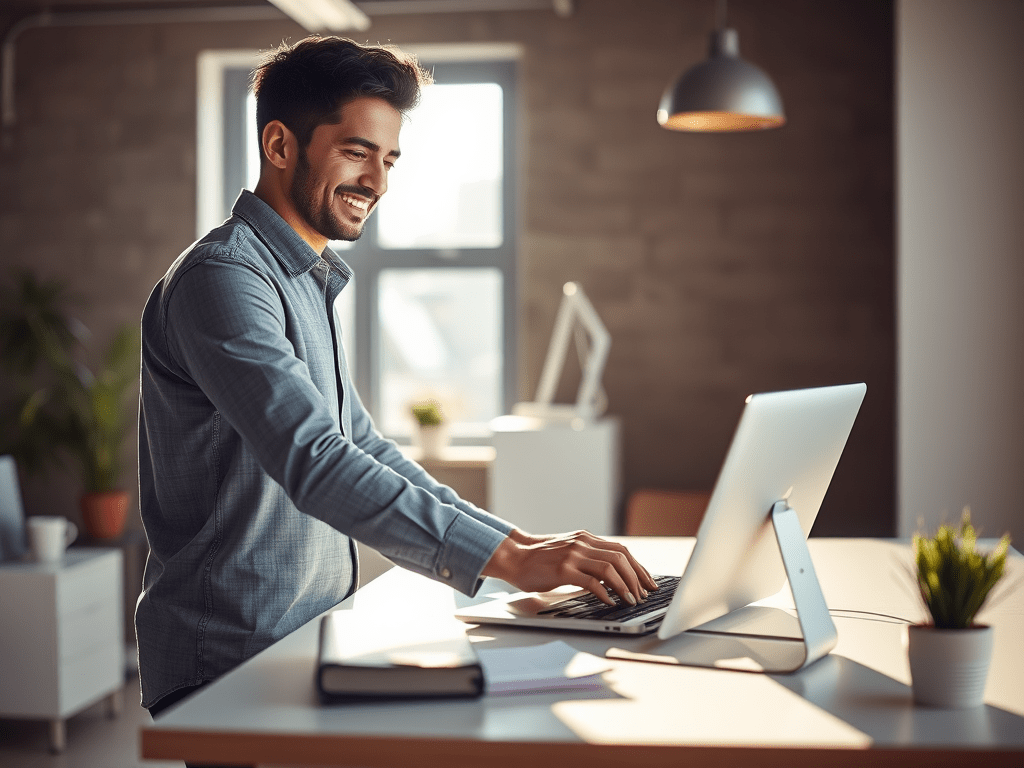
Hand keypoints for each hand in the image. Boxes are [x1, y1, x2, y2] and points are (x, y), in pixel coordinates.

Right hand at [482, 529, 658, 605]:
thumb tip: (613, 574)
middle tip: (643, 595)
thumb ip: (588, 556)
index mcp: (586, 538)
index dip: (638, 567)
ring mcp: (573, 555)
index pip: (621, 550)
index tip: (648, 583)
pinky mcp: (563, 570)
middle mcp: (582, 543)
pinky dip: (605, 593)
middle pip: (621, 558)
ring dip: (625, 586)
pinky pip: (591, 581)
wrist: (514, 556)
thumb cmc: (540, 559)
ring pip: (610, 568)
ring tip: (631, 600)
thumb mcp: (569, 550)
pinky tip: (610, 602)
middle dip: (636, 578)